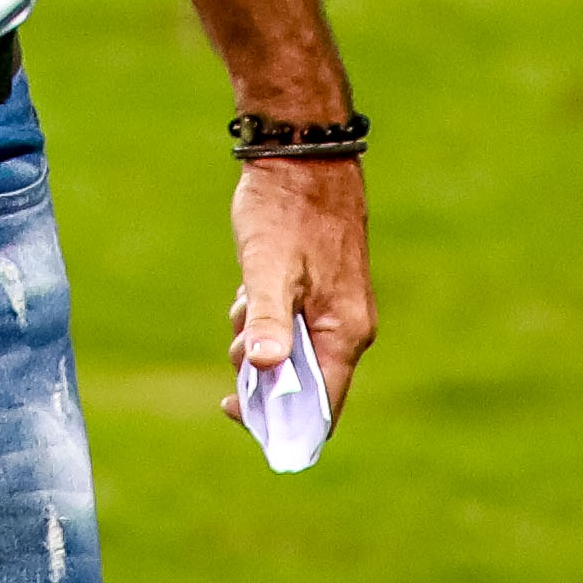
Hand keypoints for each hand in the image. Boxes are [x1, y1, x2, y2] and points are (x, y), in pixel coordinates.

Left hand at [222, 158, 373, 424]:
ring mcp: (337, 312)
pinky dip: (263, 320)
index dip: (280, 423)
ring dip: (257, 343)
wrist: (301, 159)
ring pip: (292, 355)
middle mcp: (348, 330)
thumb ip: (267, 319)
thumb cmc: (285, 212)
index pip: (320, 406)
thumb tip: (263, 367)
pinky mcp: (324, 295)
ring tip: (242, 303)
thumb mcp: (267, 267)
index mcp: (343, 333)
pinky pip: (291, 329)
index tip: (235, 413)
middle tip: (234, 342)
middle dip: (259, 374)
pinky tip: (248, 292)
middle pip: (304, 386)